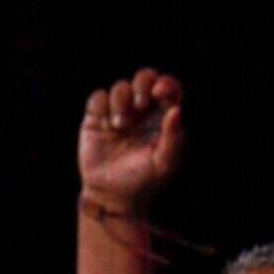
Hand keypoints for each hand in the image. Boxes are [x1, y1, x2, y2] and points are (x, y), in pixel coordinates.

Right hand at [79, 67, 185, 214]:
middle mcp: (141, 111)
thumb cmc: (144, 180)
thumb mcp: (164, 162)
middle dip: (143, 84)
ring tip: (120, 125)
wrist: (113, 195)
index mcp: (161, 117)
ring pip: (120, 86)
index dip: (166, 84)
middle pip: (144, 78)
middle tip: (141, 103)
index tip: (160, 93)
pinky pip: (98, 97)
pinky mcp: (96, 119)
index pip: (167, 88)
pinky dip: (103, 106)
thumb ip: (174, 137)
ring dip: (121, 101)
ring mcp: (118, 113)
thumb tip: (176, 109)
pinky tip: (106, 125)